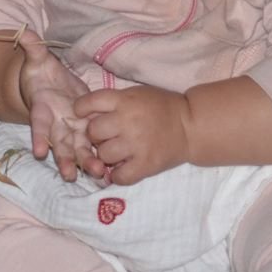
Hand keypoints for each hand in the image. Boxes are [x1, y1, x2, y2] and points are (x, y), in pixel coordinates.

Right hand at [18, 29, 104, 181]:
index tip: (39, 152)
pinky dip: (97, 157)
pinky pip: (89, 144)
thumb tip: (25, 31)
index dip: (39, 136)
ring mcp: (69, 127)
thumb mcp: (36, 59)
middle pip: (58, 142)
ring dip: (84, 162)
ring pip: (75, 148)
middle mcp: (55, 122)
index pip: (38, 122)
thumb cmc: (39, 73)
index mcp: (42, 107)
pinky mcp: (83, 127)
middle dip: (64, 159)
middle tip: (70, 175)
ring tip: (96, 175)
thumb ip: (32, 47)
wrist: (46, 84)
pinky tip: (109, 170)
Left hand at [73, 85, 191, 185]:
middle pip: (93, 132)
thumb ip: (114, 102)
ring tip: (118, 152)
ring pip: (103, 155)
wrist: (191, 126)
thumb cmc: (161, 107)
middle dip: (96, 135)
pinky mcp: (145, 164)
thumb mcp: (136, 95)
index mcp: (125, 101)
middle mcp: (128, 121)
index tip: (83, 114)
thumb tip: (87, 113)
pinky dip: (117, 175)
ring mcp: (136, 144)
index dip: (81, 109)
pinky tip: (124, 167)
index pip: (90, 102)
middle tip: (107, 136)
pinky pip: (118, 176)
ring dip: (106, 156)